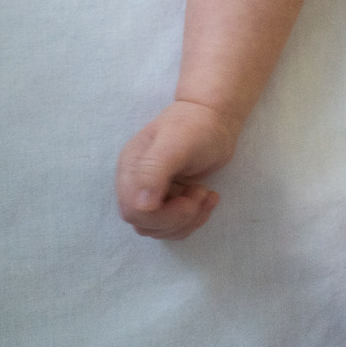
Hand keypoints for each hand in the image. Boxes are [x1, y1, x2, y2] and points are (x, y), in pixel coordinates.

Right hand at [115, 99, 237, 239]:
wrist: (214, 117)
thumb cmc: (196, 126)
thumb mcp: (176, 143)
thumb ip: (153, 170)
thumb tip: (141, 205)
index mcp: (131, 169)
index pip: (134, 212)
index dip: (162, 216)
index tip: (189, 201)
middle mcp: (136, 184)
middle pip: (146, 224)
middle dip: (178, 218)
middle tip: (200, 193)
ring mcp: (152, 192)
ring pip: (160, 229)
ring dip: (189, 219)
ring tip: (206, 193)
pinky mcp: (168, 199)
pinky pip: (174, 225)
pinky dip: (194, 218)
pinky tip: (209, 197)